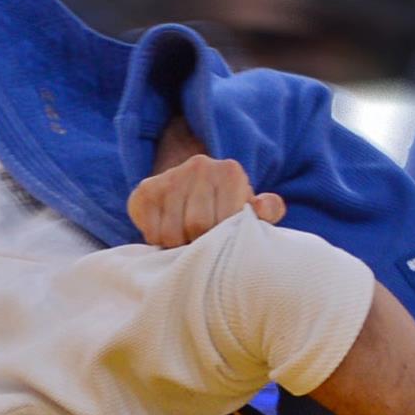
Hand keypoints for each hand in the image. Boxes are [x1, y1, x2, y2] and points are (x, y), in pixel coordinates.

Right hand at [127, 154, 285, 248]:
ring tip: (186, 242)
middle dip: (200, 244)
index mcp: (230, 172)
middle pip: (196, 225)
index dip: (222, 241)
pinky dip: (159, 241)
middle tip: (203, 247)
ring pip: (170, 232)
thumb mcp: (253, 209)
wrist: (191, 187)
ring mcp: (170, 176)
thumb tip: (263, 207)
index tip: (222, 244)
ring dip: (178, 246)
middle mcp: (200, 167)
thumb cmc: (228, 207)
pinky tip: (169, 235)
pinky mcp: (146, 189)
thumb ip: (269, 210)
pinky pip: (151, 230)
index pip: (225, 220)